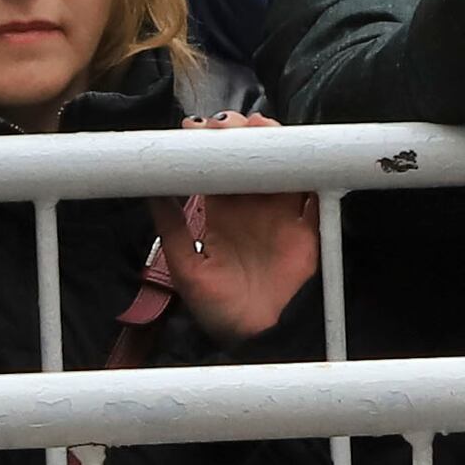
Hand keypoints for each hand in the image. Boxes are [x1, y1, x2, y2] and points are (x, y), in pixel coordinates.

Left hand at [154, 114, 326, 340]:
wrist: (260, 340)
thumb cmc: (221, 312)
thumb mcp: (187, 271)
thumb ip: (173, 231)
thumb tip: (151, 190)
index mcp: (222, 216)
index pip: (216, 171)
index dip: (207, 148)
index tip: (192, 130)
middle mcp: (252, 209)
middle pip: (250, 160)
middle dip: (238, 135)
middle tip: (225, 124)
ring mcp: (282, 215)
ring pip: (281, 165)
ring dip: (271, 142)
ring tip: (257, 127)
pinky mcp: (309, 226)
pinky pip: (313, 189)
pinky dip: (309, 167)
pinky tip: (294, 152)